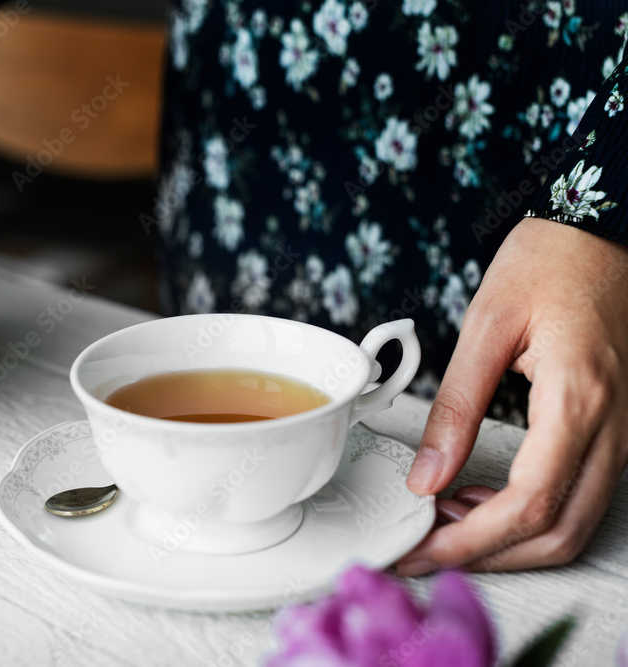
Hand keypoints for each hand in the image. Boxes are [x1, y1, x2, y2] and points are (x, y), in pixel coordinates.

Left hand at [397, 217, 627, 574]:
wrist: (601, 233)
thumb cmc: (548, 262)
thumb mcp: (485, 327)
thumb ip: (455, 407)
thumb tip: (426, 476)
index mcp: (578, 399)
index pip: (528, 503)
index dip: (470, 542)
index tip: (420, 549)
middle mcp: (612, 427)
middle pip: (556, 532)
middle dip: (486, 556)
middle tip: (424, 551)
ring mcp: (621, 433)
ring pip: (572, 524)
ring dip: (508, 542)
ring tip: (443, 525)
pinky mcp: (613, 429)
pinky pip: (578, 496)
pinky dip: (529, 517)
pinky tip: (478, 498)